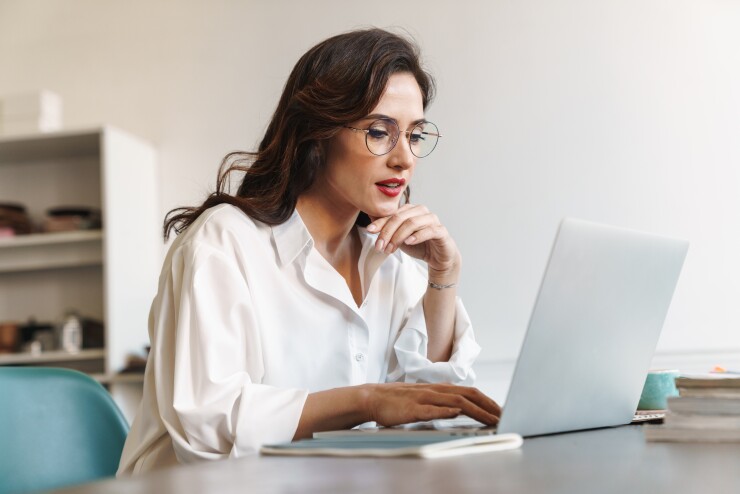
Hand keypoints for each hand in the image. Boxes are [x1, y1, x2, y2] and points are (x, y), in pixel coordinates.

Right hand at [362, 383, 500, 426]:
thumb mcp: (426, 399)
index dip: (488, 400)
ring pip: (454, 401)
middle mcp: (435, 390)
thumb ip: (443, 402)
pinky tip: (456, 414)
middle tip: (505, 416)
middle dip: (489, 406)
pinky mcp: (412, 408)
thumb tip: (462, 409)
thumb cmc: (400, 401)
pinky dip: (445, 411)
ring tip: (490, 420)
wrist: (373, 398)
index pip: (470, 392)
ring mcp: (424, 398)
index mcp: (440, 388)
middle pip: (468, 394)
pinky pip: (431, 409)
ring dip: (475, 410)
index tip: (503, 411)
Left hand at [366, 204, 460, 275]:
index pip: (392, 214)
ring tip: (390, 249)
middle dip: (387, 232)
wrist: (437, 258)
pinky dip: (417, 236)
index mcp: (410, 210)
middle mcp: (421, 211)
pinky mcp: (441, 231)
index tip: (369, 230)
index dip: (380, 222)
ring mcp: (432, 220)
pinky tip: (408, 242)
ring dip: (398, 237)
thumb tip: (370, 219)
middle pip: (400, 217)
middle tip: (379, 246)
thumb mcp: (398, 237)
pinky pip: (429, 230)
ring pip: (412, 223)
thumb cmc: (418, 245)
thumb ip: (387, 228)